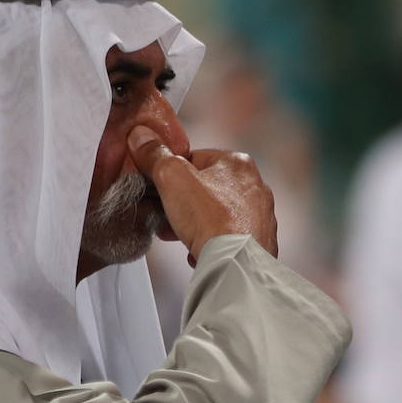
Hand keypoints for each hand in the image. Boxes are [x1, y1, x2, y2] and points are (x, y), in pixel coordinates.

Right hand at [128, 126, 278, 261]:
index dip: (171, 174)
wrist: (236, 264)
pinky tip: (197, 250)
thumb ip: (155, 156)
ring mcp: (260, 215)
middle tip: (164, 217)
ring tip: (177, 235)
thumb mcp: (172, 179)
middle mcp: (255, 186)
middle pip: (205, 188)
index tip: (158, 189)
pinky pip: (227, 237)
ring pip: (215, 214)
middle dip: (180, 203)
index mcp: (238, 163)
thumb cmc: (211, 220)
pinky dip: (211, 242)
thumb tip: (141, 138)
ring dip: (193, 224)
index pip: (195, 159)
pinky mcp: (258, 240)